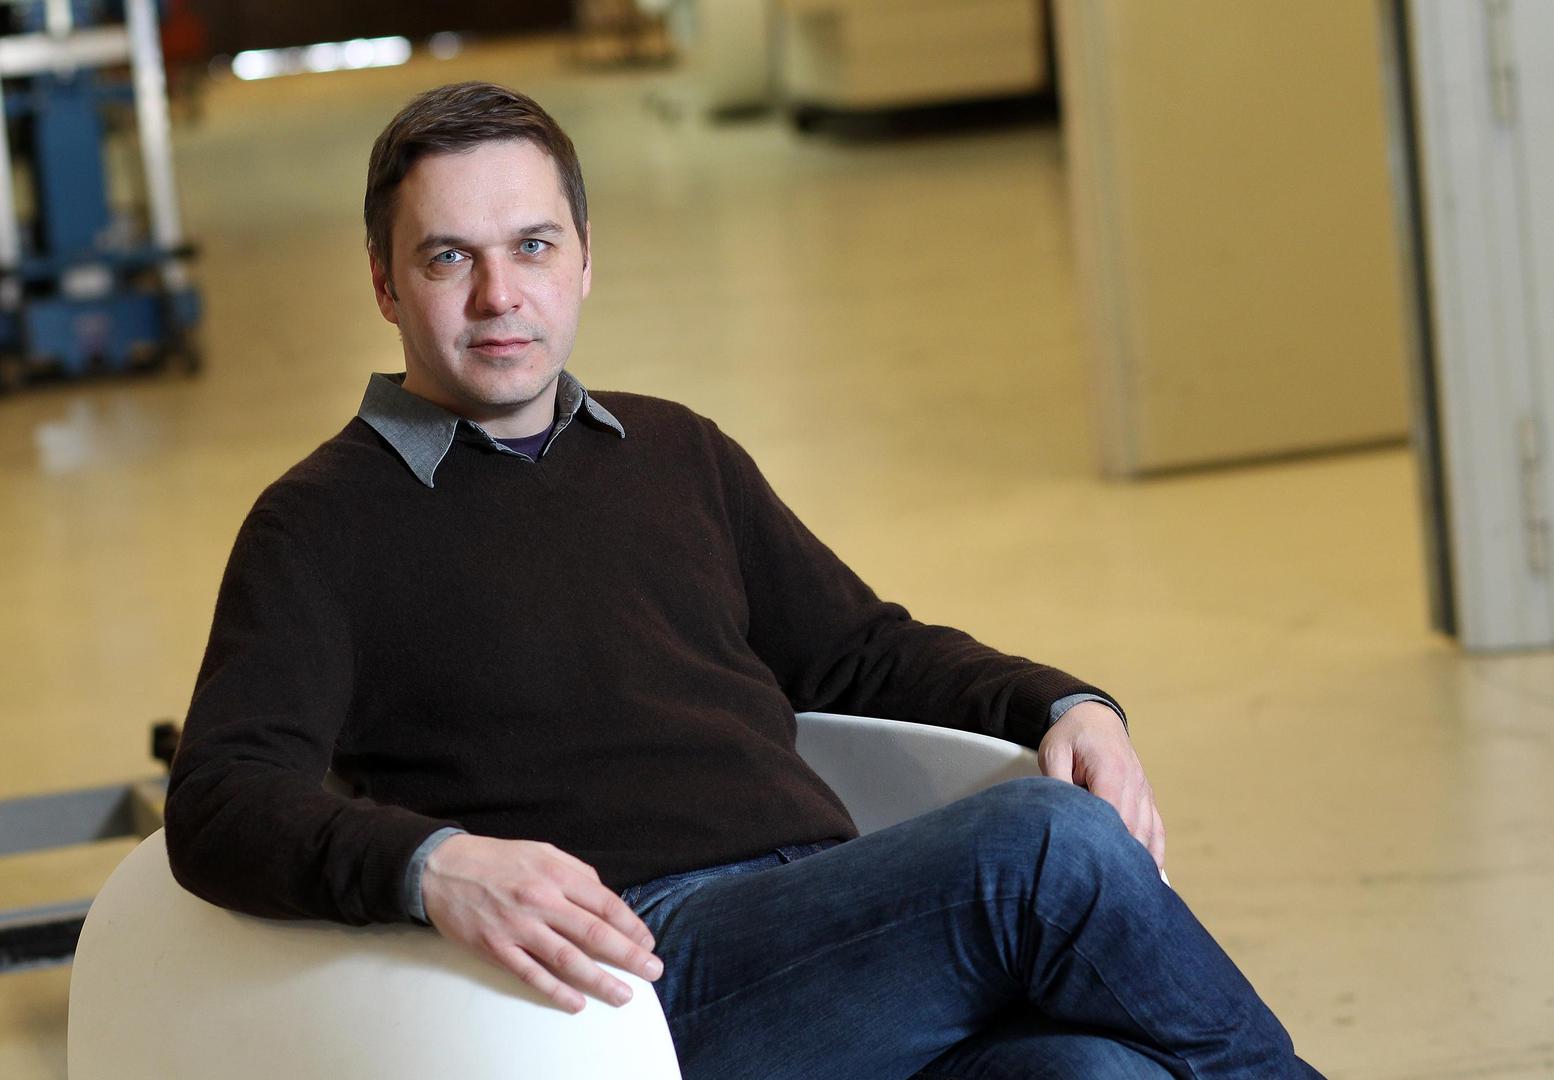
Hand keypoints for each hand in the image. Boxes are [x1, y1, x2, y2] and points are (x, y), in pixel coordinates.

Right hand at [421, 833, 662, 1012]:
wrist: (440, 868)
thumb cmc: (497, 859)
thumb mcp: (542, 850)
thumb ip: (576, 873)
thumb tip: (606, 897)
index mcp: (555, 873)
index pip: (604, 903)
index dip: (631, 925)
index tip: (647, 941)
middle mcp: (540, 900)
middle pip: (593, 934)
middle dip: (628, 955)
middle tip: (653, 971)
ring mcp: (517, 927)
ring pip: (567, 960)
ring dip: (599, 980)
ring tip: (623, 995)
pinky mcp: (495, 948)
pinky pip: (531, 974)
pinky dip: (555, 991)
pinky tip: (577, 1002)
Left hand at [1037, 700, 1165, 873]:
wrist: (1092, 715)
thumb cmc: (1069, 736)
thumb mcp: (1053, 752)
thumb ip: (1057, 783)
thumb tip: (1059, 814)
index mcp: (1110, 770)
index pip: (1111, 815)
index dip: (1103, 843)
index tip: (1090, 869)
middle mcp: (1134, 782)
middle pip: (1131, 830)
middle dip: (1119, 858)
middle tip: (1104, 890)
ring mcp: (1144, 790)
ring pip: (1146, 832)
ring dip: (1137, 860)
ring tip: (1125, 891)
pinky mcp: (1146, 795)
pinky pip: (1156, 827)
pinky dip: (1155, 851)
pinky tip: (1152, 875)